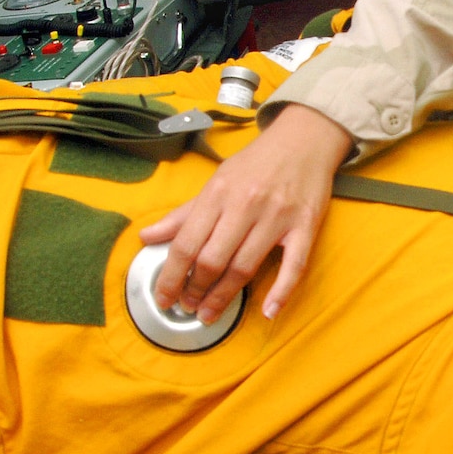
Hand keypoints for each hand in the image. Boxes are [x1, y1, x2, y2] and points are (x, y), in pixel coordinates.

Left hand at [140, 102, 352, 322]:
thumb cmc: (256, 164)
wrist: (304, 140)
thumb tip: (146, 237)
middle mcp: (245, 205)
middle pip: (213, 260)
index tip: (164, 297)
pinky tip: (268, 311)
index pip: (186, 243)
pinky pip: (294, 266)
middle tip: (188, 307)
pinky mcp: (305, 226)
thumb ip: (182, 214)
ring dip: (224, 296)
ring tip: (209, 313)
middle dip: (195, 290)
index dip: (170, 276)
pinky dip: (281, 292)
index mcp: (218, 193)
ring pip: (245, 266)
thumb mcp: (215, 182)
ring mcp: (277, 217)